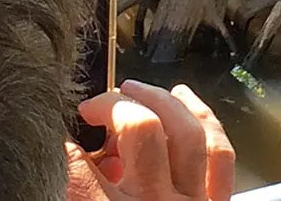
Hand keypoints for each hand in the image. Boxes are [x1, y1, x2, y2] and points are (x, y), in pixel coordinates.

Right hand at [66, 80, 234, 200]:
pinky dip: (203, 118)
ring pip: (186, 131)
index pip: (81, 168)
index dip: (64, 144)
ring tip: (132, 89)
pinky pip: (219, 151)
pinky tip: (183, 98)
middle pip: (142, 131)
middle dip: (114, 105)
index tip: (60, 137)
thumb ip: (77, 193)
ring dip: (158, 100)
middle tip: (95, 107)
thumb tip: (71, 160)